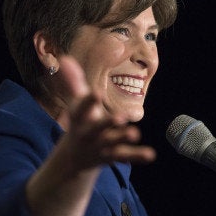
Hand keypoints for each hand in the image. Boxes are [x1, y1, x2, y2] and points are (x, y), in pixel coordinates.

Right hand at [55, 56, 154, 170]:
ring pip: (112, 142)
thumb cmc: (79, 122)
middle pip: (98, 128)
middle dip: (108, 123)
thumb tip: (64, 58)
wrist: (73, 158)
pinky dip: (137, 155)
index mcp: (80, 118)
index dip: (89, 101)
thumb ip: (73, 82)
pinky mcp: (111, 155)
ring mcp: (100, 145)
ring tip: (135, 134)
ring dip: (123, 137)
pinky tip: (150, 155)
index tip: (96, 93)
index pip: (82, 108)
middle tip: (120, 118)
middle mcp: (89, 132)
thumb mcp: (75, 103)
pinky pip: (124, 156)